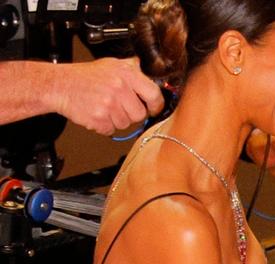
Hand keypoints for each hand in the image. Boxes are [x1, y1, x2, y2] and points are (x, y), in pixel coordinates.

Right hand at [49, 57, 163, 134]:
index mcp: (126, 74)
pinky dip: (104, 125)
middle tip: (119, 106)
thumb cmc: (85, 76)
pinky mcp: (98, 118)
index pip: (153, 94)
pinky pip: (111, 130)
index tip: (153, 108)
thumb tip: (154, 74)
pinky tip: (97, 113)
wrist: (59, 85)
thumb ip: (133, 70)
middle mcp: (119, 87)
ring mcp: (109, 104)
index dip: (156, 105)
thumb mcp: (112, 65)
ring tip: (104, 106)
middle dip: (131, 113)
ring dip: (116, 119)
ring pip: (126, 124)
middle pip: (140, 114)